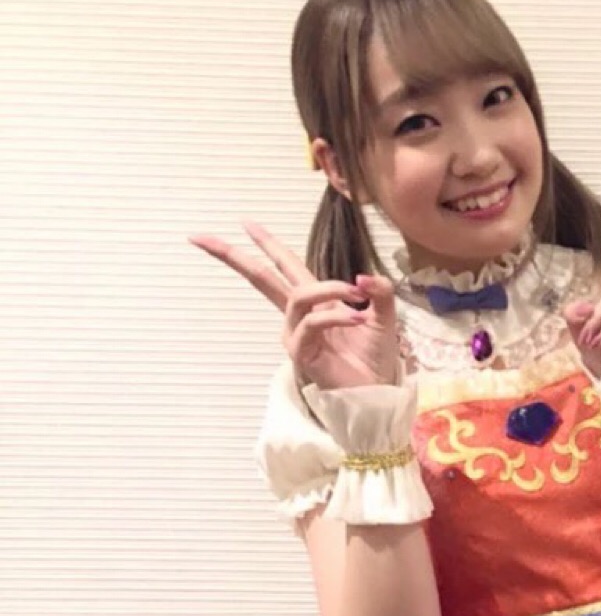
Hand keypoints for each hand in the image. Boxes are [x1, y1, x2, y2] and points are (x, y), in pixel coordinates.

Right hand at [190, 223, 399, 390]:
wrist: (378, 393)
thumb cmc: (374, 359)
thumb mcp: (383, 316)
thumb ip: (378, 291)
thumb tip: (363, 275)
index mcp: (315, 302)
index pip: (284, 266)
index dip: (266, 243)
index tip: (245, 222)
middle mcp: (299, 316)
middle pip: (260, 278)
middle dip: (233, 255)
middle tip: (201, 237)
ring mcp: (296, 334)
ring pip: (299, 296)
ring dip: (329, 288)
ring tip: (356, 293)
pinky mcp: (301, 353)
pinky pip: (312, 323)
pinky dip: (336, 316)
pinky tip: (356, 320)